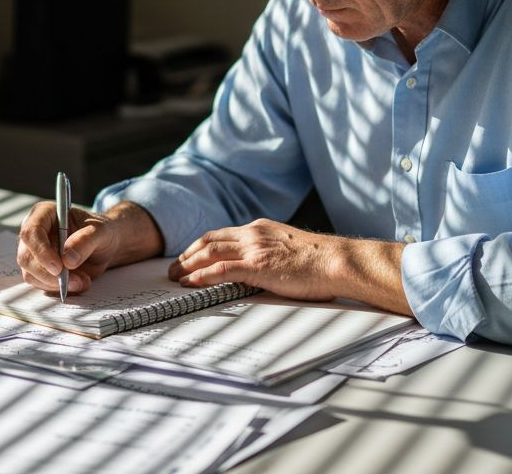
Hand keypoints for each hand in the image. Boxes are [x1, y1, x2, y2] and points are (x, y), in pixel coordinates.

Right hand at [16, 200, 165, 295]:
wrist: (103, 246)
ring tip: (82, 281)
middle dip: (49, 274)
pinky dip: (58, 288)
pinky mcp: (38, 269)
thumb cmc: (100, 232)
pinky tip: (77, 282)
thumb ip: (86, 241)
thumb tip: (68, 259)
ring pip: (31, 273)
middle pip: (26, 257)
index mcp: (44, 213)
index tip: (59, 268)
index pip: (31, 232)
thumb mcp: (100, 232)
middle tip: (75, 280)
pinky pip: (40, 283)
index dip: (41, 251)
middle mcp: (34, 232)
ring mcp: (34, 252)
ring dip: (55, 283)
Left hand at [167, 218, 342, 299]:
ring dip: (188, 266)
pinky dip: (201, 276)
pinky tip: (190, 283)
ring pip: (209, 253)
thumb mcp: (289, 250)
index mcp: (260, 229)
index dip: (201, 246)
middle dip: (188, 255)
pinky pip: (220, 269)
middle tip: (174, 268)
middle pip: (209, 240)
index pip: (221, 234)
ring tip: (176, 277)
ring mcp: (254, 248)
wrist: (337, 261)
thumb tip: (262, 269)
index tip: (190, 257)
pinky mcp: (257, 265)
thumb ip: (271, 254)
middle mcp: (253, 234)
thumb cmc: (321, 262)